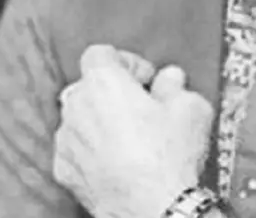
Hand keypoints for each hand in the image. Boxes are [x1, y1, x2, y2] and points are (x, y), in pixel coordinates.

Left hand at [53, 45, 213, 217]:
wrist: (155, 208)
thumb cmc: (170, 157)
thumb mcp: (191, 108)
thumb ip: (176, 85)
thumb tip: (171, 80)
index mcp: (104, 82)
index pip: (101, 53)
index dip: (127, 61)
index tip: (146, 78)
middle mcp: (77, 107)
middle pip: (87, 85)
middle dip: (113, 92)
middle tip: (142, 106)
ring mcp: (67, 141)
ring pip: (79, 118)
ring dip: (100, 121)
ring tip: (133, 138)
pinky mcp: (65, 171)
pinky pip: (76, 149)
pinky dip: (92, 151)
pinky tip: (119, 161)